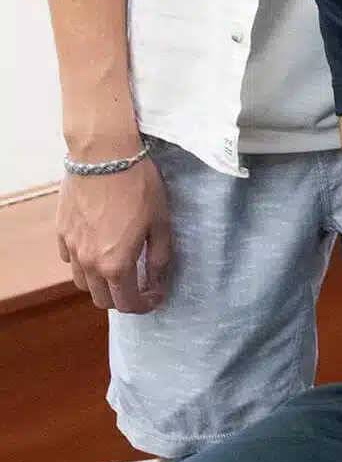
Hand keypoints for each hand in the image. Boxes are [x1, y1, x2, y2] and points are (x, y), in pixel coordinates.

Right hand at [56, 155, 172, 313]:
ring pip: (82, 282)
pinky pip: (70, 259)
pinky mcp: (61, 233)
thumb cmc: (139, 186)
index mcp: (116, 265)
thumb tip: (158, 280)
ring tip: (117, 268)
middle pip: (101, 299)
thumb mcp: (161, 221)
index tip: (156, 296)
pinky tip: (97, 247)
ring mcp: (71, 249)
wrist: (104, 156)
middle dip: (122, 298)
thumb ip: (160, 256)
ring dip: (100, 283)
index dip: (145, 305)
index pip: (127, 303)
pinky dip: (83, 262)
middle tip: (139, 285)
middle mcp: (88, 264)